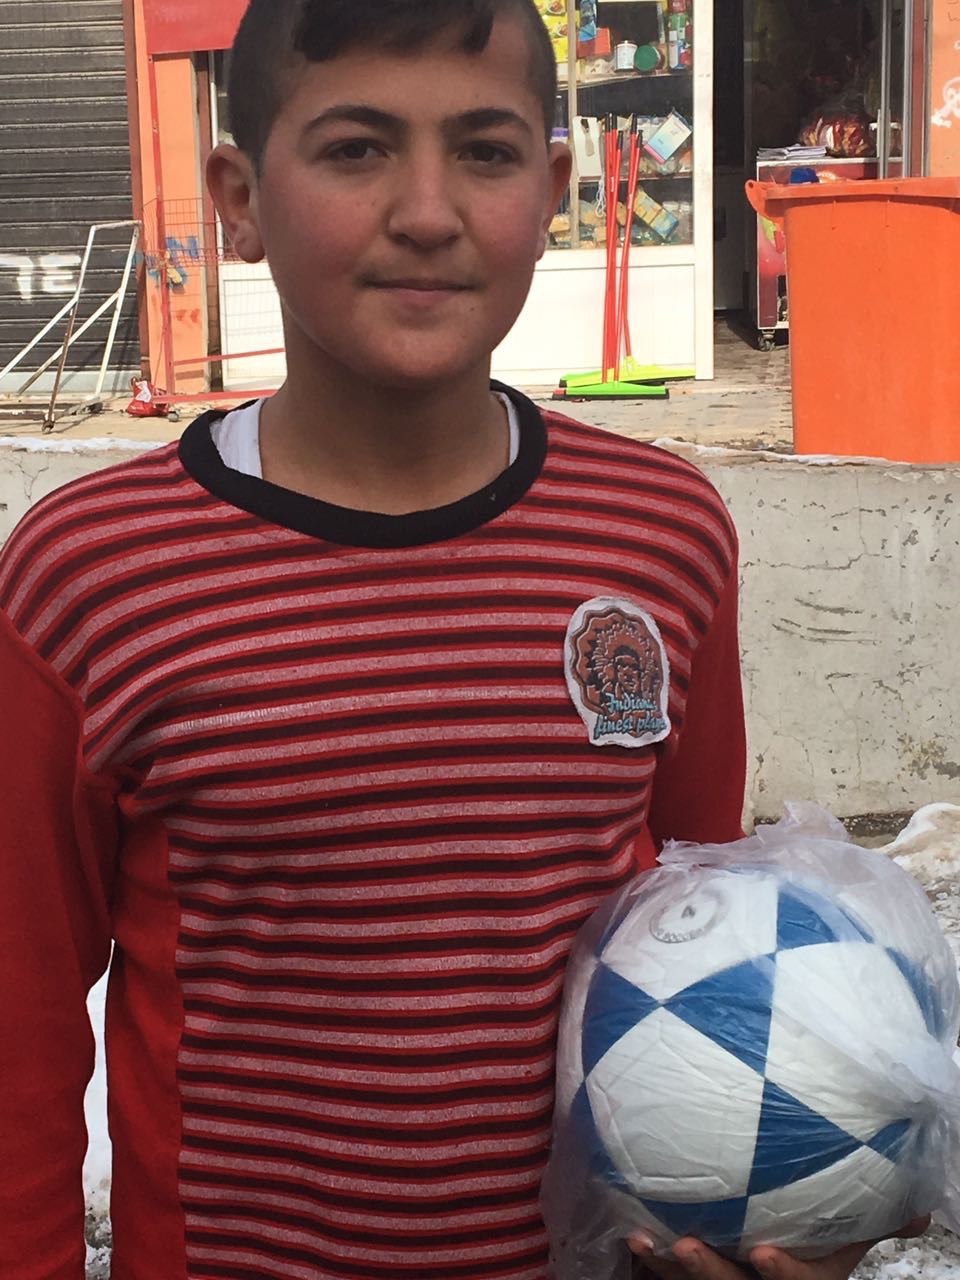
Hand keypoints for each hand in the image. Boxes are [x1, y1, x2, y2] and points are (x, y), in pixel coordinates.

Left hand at [628, 1217, 929, 1279]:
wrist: (769, 1264)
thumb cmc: (815, 1249)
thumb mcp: (847, 1244)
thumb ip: (873, 1223)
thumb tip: (923, 1212)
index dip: (782, 1274)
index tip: (762, 1250)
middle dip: (708, 1273)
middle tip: (683, 1244)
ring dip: (665, 1267)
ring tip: (643, 1238)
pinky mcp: (693, 1279)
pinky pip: (667, 1278)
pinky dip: (648, 1260)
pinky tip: (630, 1232)